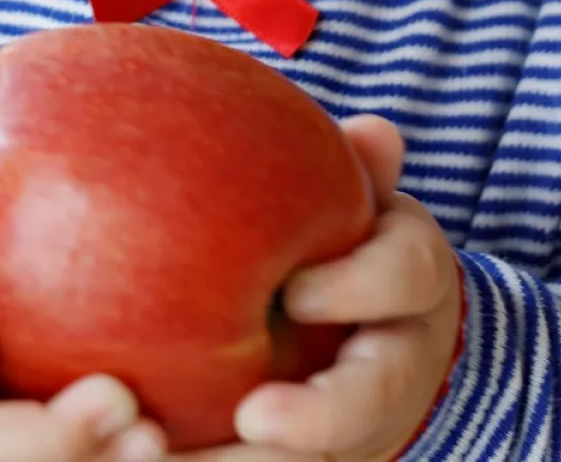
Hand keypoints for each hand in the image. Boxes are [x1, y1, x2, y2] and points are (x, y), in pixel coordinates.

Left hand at [176, 117, 462, 461]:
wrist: (375, 328)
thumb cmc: (348, 241)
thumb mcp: (361, 198)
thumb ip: (360, 167)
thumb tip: (376, 130)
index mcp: (410, 284)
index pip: (404, 276)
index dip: (356, 286)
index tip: (298, 292)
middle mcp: (396, 364)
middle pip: (371, 400)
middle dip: (319, 418)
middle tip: (254, 417)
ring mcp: (360, 425)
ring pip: (324, 458)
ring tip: (180, 457)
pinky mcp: (315, 451)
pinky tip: (151, 456)